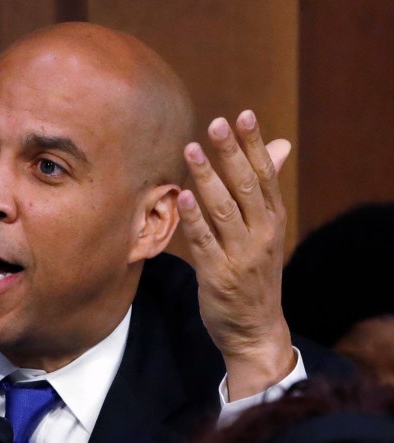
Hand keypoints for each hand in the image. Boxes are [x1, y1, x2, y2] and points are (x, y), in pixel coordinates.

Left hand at [177, 110, 294, 400]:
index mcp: (273, 219)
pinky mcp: (218, 275)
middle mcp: (262, 234)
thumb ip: (265, 188)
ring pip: (224, 210)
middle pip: (246, 186)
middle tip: (216, 123)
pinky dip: (194, 219)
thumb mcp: (268, 229)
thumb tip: (279, 145)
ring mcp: (241, 255)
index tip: (243, 115)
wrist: (255, 329)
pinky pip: (205, 242)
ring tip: (191, 149)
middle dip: (231, 153)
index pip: (264, 174)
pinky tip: (183, 196)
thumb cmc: (255, 272)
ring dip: (208, 178)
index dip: (254, 144)